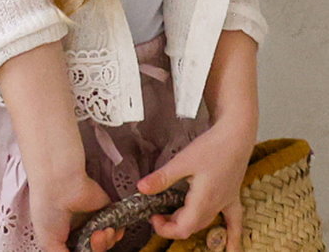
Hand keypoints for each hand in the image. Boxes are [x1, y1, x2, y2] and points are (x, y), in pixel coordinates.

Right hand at [29, 171, 125, 251]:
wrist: (59, 185)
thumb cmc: (48, 210)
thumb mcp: (48, 243)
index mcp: (64, 238)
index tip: (82, 251)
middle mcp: (79, 230)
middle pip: (93, 250)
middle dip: (97, 249)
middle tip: (93, 240)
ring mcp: (93, 220)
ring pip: (106, 244)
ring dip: (105, 243)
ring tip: (98, 233)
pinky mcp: (106, 210)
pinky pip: (118, 229)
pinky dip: (117, 233)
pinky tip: (108, 229)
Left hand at [136, 119, 254, 251]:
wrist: (235, 136)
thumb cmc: (212, 147)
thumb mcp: (182, 161)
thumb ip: (162, 178)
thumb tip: (141, 189)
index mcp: (203, 202)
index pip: (183, 228)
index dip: (165, 228)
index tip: (152, 217)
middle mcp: (216, 207)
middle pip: (192, 226)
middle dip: (172, 224)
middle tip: (156, 212)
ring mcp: (226, 203)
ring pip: (206, 223)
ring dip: (189, 223)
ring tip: (173, 215)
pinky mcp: (232, 197)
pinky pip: (233, 223)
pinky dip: (231, 238)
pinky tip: (232, 250)